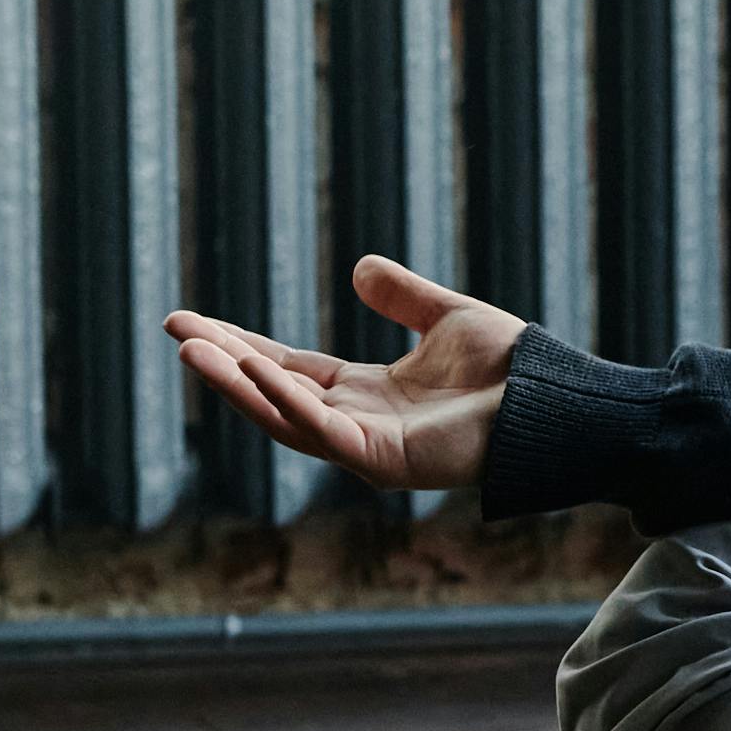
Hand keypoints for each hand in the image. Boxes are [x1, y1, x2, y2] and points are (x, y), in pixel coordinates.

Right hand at [165, 256, 521, 492]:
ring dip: (234, 383)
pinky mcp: (383, 461)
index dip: (240, 347)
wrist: (555, 401)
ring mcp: (367, 447)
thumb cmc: (514, 370)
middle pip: (272, 393)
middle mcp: (357, 424)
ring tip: (190, 350)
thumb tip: (359, 269)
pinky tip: (253, 370)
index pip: (287, 368)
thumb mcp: (445, 318)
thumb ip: (402, 296)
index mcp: (367, 394)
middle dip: (222, 364)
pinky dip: (286, 400)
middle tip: (175, 331)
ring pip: (283, 415)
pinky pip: (321, 431)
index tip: (192, 323)